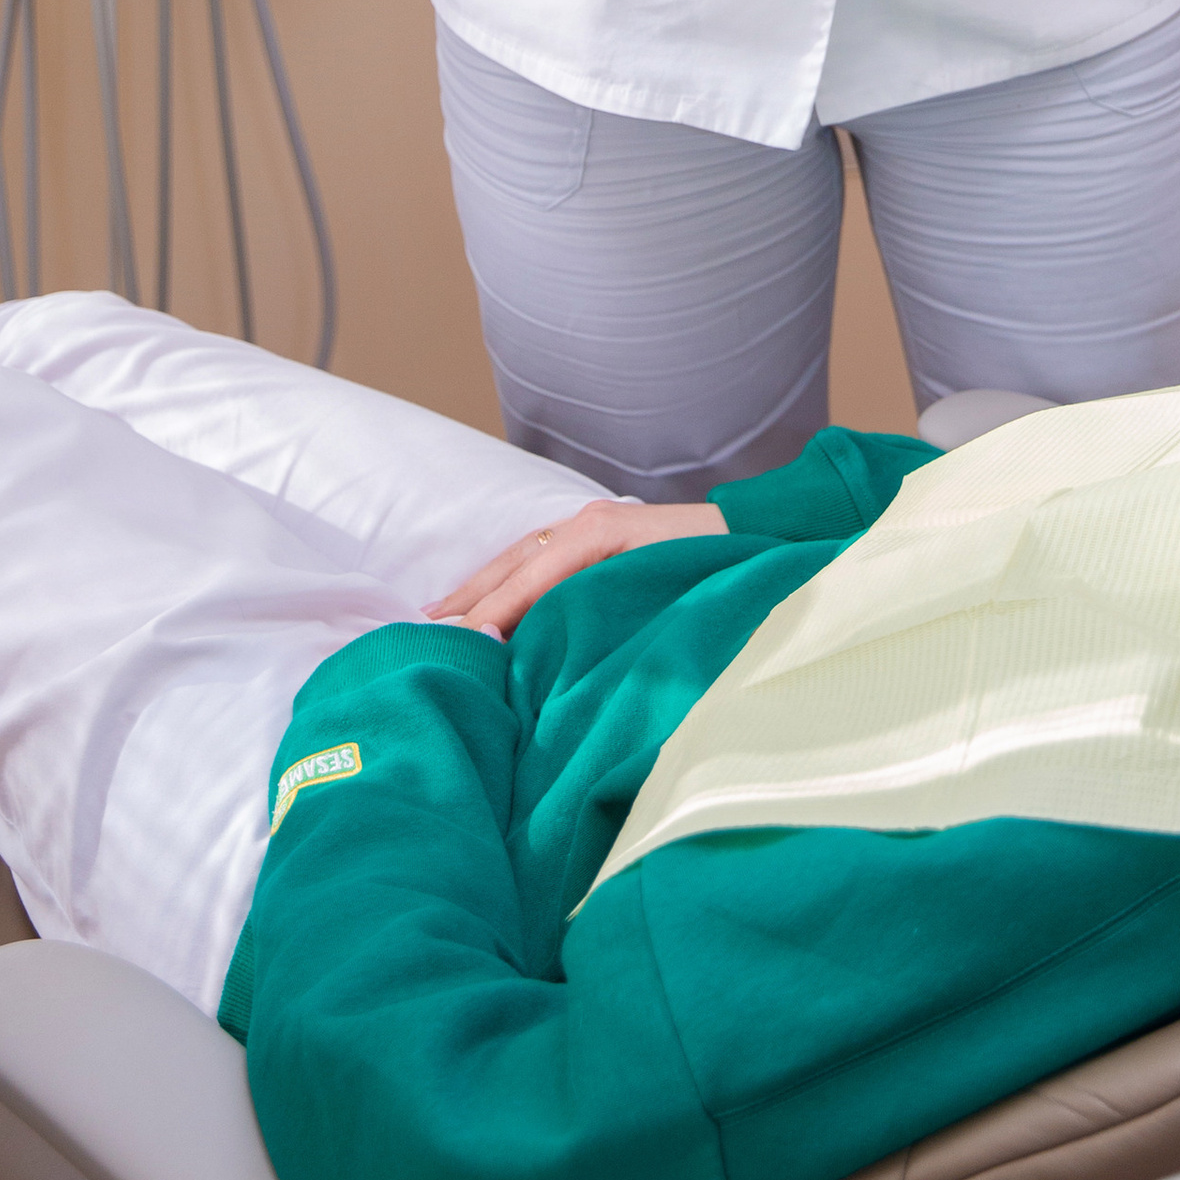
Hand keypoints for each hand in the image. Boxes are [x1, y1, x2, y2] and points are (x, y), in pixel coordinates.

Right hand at [428, 497, 727, 638]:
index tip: (456, 647)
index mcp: (600, 535)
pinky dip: (504, 580)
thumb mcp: (665, 598)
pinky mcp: (597, 536)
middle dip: (467, 598)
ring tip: (437, 621)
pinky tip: (486, 605)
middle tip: (420, 634)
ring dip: (479, 589)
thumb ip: (607, 621)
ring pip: (518, 558)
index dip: (491, 613)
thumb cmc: (719, 573)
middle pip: (512, 562)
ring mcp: (590, 525)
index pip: (529, 578)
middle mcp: (587, 524)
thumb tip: (549, 655)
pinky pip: (536, 559)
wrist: (759, 535)